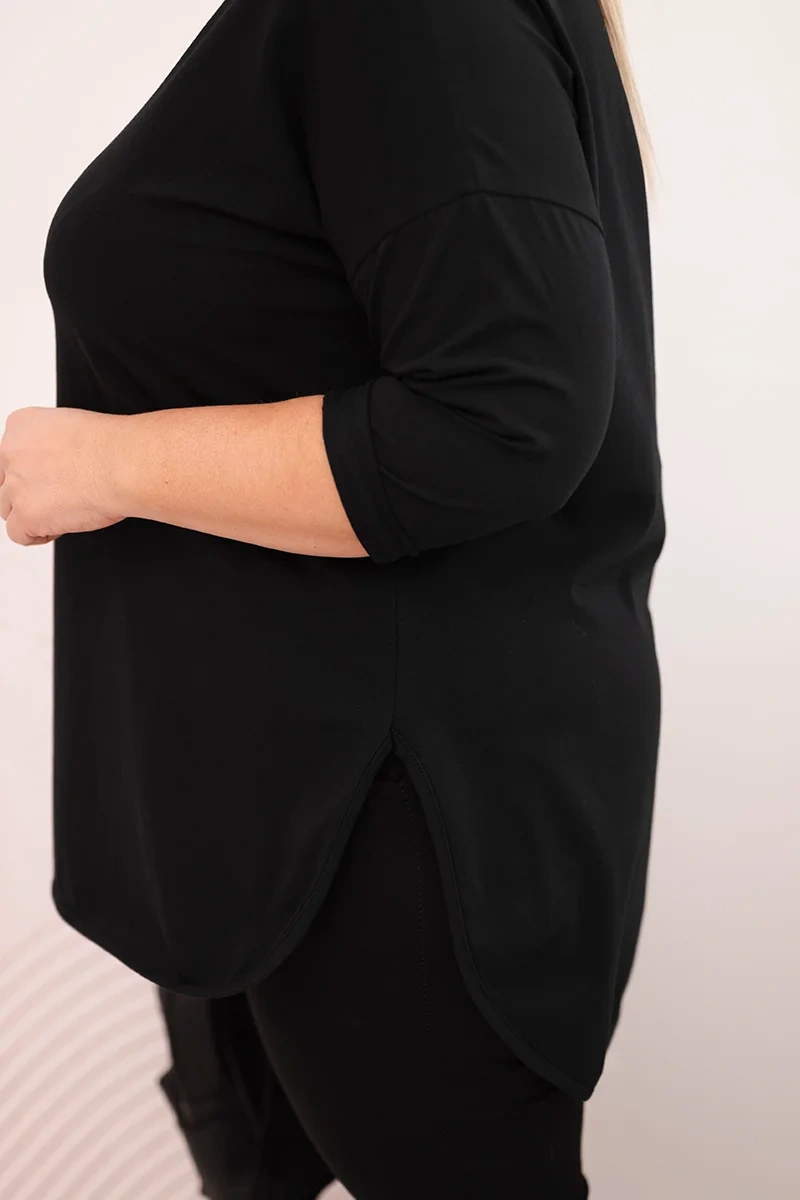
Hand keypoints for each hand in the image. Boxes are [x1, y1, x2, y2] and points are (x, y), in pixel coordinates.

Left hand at [0, 406, 126, 545]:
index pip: (10, 457)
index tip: (52, 477)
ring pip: (8, 510)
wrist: (123, 464)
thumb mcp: (73, 429)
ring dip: (34, 514)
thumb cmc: (113, 446)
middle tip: (59, 495)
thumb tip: (56, 468)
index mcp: (20, 425)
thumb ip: (53, 447)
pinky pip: (18, 534)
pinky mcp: (26, 515)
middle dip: (29, 493)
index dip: (33, 472)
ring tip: (65, 510)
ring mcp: (15, 486)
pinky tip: (61, 525)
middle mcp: (10, 453)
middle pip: (5, 484)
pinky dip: (39, 535)